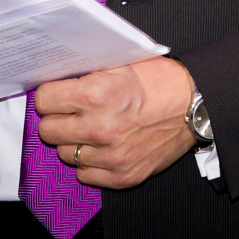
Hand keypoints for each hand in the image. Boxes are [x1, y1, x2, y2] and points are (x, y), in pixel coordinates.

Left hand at [31, 57, 196, 188]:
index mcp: (98, 95)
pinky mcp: (122, 175)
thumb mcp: (122, 63)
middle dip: (57, 119)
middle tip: (73, 113)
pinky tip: (104, 146)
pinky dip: (91, 162)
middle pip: (48, 131)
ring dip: (75, 141)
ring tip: (93, 129)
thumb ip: (87, 71)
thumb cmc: (160, 82)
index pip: (44, 101)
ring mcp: (111, 156)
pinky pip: (85, 174)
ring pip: (65, 154)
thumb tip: (57, 77)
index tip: (57, 96)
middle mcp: (101, 128)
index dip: (51, 96)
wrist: (194, 107)